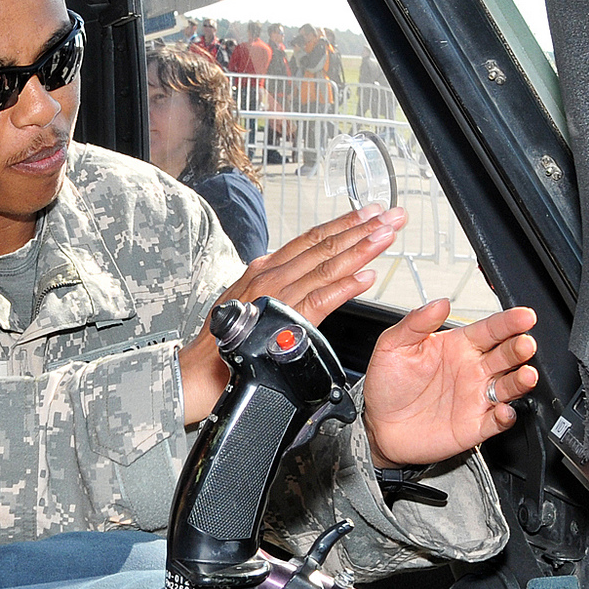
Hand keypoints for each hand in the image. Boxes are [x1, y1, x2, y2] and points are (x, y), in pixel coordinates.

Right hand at [179, 207, 404, 424]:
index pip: (311, 241)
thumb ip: (276, 290)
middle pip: (323, 247)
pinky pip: (319, 301)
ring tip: (386, 236)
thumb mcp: (249, 304)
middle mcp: (270, 276)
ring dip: (360, 249)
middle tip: (392, 216)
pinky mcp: (281, 321)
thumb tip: (300, 279)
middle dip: (361, 229)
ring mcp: (275, 297)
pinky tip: (366, 277)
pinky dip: (344, 287)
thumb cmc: (220, 344)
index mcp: (265, 270)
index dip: (343, 225)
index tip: (370, 214)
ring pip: (325, 267)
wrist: (195, 373)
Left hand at [360, 301, 538, 467]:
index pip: (490, 329)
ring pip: (509, 386)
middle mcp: (473, 370)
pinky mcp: (474, 425)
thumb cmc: (387, 384)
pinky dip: (505, 416)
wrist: (377, 425)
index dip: (509, 321)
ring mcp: (476, 398)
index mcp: (458, 346)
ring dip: (521, 380)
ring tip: (526, 374)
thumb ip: (416, 322)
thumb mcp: (392, 346)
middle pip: (507, 355)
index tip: (524, 315)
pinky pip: (497, 421)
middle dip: (520, 348)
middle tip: (525, 343)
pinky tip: (504, 410)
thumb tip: (439, 302)